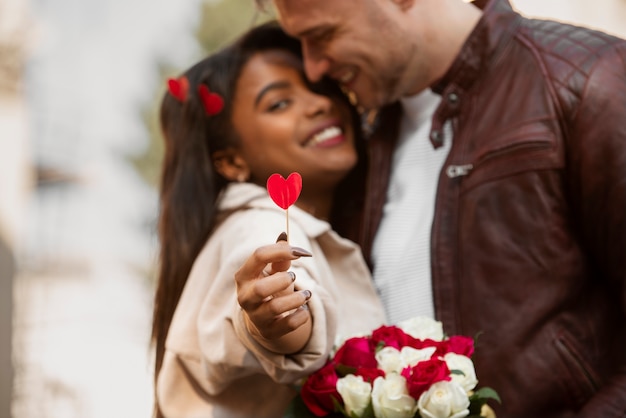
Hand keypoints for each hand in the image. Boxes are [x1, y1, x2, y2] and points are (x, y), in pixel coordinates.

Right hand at [234, 233, 312, 352]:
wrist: (265, 317)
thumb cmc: (270, 285)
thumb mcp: (273, 270)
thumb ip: (279, 254)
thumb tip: (284, 235)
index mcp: (244, 275)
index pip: (259, 256)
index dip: (283, 250)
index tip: (303, 253)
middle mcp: (245, 297)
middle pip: (262, 288)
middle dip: (283, 280)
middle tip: (293, 277)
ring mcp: (255, 316)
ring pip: (275, 308)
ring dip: (297, 298)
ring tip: (306, 294)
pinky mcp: (268, 331)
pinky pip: (288, 324)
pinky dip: (301, 316)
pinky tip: (303, 310)